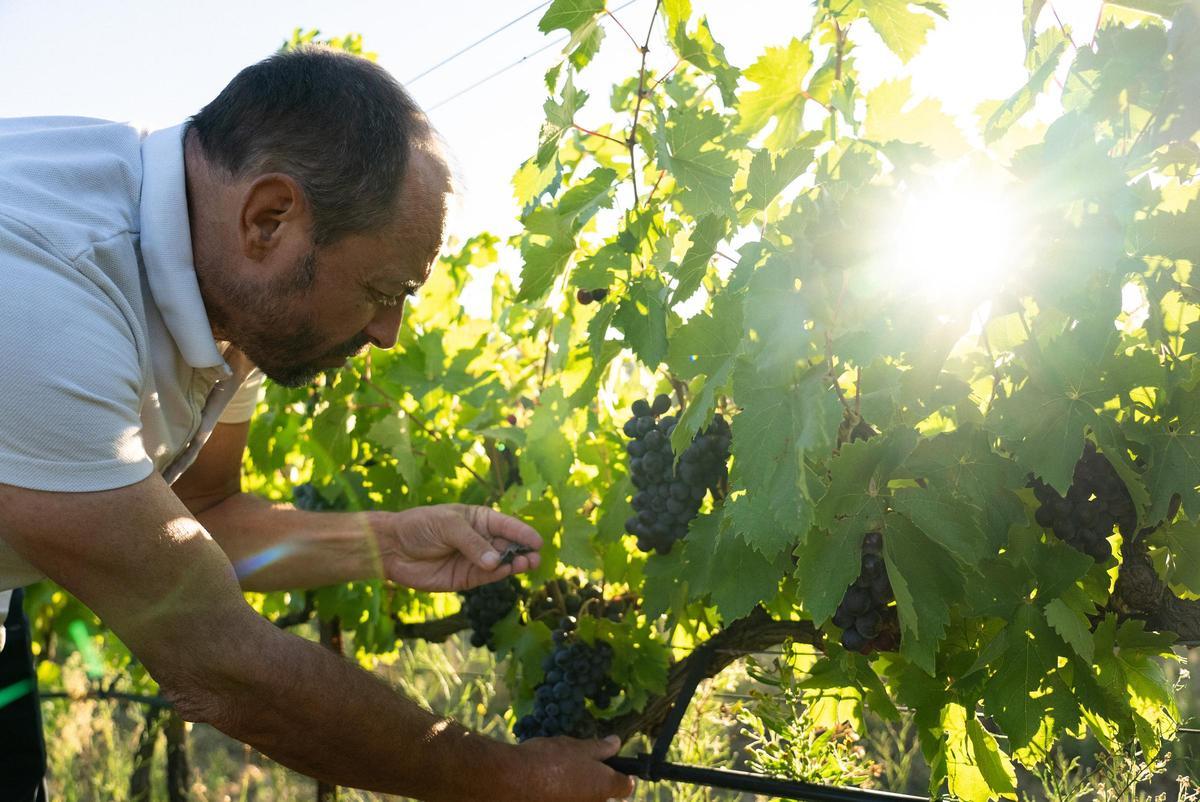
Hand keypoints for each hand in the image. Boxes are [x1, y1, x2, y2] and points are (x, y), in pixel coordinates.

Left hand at [379, 504, 542, 591]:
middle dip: (523, 551)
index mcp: (480, 519)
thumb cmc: (420, 526)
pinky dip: (499, 575)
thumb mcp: (448, 525)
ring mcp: (475, 560)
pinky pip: (488, 577)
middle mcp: (482, 540)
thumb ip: (472, 543)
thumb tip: (494, 561)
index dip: (522, 532)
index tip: (537, 541)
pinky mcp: (466, 579)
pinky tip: (506, 571)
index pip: (507, 525)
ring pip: (502, 563)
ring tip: (527, 564)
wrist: (393, 548)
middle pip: (509, 545)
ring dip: (515, 564)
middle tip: (534, 557)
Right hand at [509, 735, 634, 801]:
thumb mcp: (578, 747)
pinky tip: (553, 785)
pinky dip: (566, 794)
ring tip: (564, 775)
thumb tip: (617, 742)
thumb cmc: (550, 760)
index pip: (626, 786)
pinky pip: (569, 799)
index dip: (623, 774)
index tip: (614, 765)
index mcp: (604, 786)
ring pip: (586, 799)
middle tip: (583, 771)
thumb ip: (601, 747)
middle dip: (600, 788)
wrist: (514, 780)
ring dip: (581, 791)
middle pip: (606, 798)